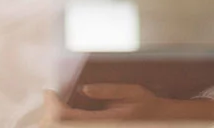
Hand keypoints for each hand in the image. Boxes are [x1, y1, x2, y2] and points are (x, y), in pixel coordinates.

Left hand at [44, 85, 213, 121]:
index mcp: (106, 120)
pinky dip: (69, 121)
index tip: (49, 92)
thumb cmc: (149, 105)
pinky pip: (80, 127)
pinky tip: (70, 113)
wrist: (163, 121)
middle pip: (62, 125)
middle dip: (51, 112)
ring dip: (59, 118)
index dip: (52, 104)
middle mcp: (101, 127)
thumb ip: (107, 90)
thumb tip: (83, 89)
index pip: (66, 117)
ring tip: (58, 105)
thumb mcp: (132, 91)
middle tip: (52, 97)